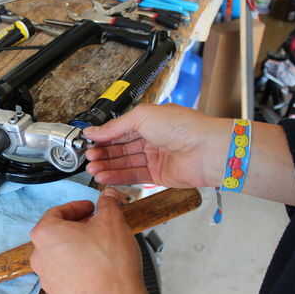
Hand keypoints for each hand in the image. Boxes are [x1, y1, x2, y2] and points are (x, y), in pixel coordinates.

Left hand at [29, 188, 149, 293]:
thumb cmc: (109, 265)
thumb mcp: (112, 221)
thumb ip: (107, 203)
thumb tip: (107, 197)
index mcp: (45, 234)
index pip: (57, 212)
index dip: (77, 207)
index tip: (90, 208)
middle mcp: (40, 256)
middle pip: (56, 233)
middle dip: (77, 227)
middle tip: (95, 225)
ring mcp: (48, 278)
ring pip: (60, 254)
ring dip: (77, 247)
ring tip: (98, 246)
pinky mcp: (59, 293)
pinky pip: (66, 273)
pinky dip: (78, 267)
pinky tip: (96, 266)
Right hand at [84, 104, 229, 187]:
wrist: (208, 150)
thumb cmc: (184, 127)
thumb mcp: (142, 116)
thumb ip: (115, 126)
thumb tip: (94, 130)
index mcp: (149, 121)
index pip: (119, 129)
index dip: (103, 136)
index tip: (87, 142)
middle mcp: (152, 139)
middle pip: (120, 148)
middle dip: (103, 153)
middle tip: (87, 157)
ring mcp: (155, 158)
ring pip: (125, 163)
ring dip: (107, 166)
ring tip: (92, 169)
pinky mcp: (158, 176)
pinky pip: (133, 176)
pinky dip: (117, 177)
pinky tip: (104, 176)